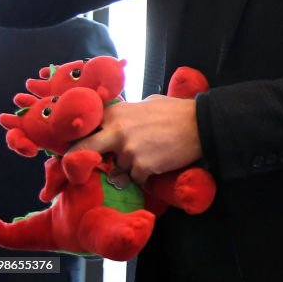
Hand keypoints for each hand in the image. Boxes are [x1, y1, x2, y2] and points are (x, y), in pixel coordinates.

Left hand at [67, 95, 202, 184]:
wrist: (201, 124)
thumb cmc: (176, 111)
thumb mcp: (147, 103)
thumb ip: (127, 115)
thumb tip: (117, 122)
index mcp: (115, 113)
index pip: (85, 128)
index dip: (82, 139)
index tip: (81, 148)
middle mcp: (116, 131)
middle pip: (84, 150)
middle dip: (80, 160)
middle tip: (82, 168)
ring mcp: (128, 151)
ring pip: (118, 168)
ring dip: (129, 167)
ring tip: (149, 157)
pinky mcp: (142, 167)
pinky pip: (136, 178)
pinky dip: (145, 175)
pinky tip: (158, 164)